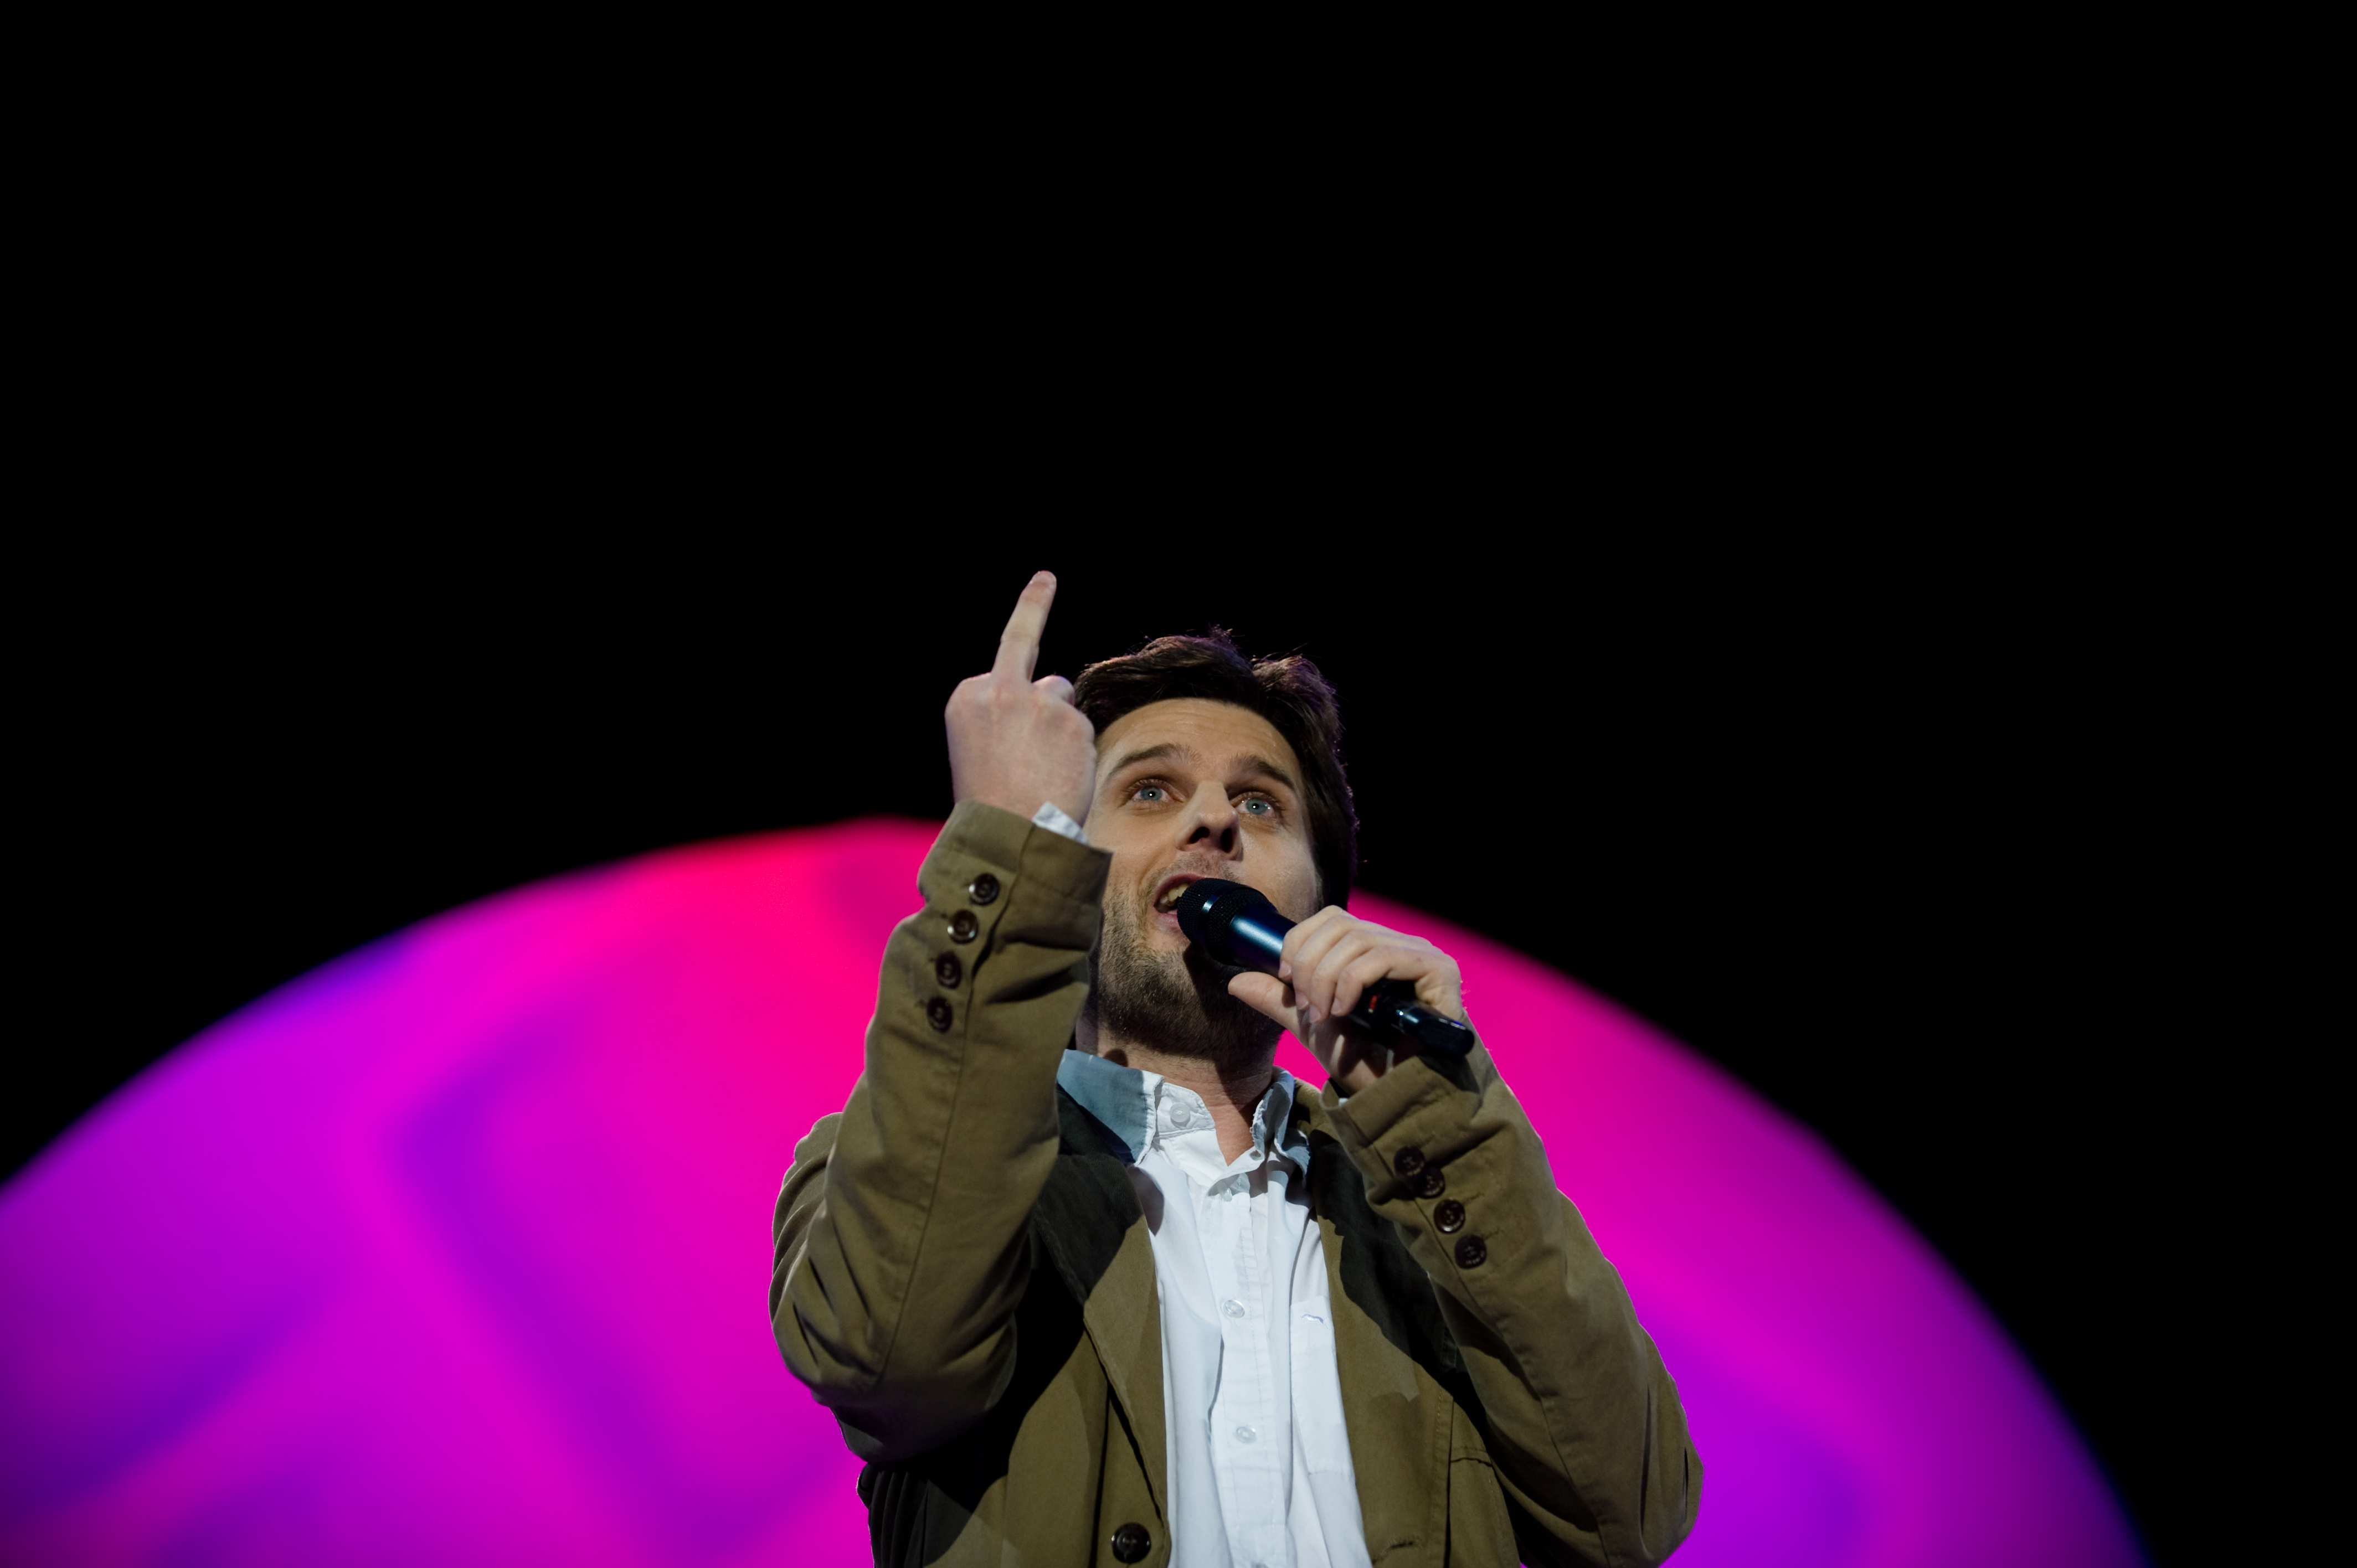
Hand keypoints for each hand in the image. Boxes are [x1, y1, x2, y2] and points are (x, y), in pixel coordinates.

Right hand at [946, 572, 1098, 825]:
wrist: (1010, 834)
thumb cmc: (993, 803)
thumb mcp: (979, 749)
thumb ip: (1005, 715)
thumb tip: (1050, 689)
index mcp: (965, 695)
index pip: (1002, 669)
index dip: (1016, 677)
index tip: (1039, 599)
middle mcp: (998, 687)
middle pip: (1029, 655)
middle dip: (1034, 611)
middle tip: (1045, 578)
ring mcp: (1037, 699)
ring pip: (1062, 697)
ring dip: (1061, 725)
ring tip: (1043, 770)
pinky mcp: (1071, 716)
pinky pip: (1082, 726)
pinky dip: (1077, 750)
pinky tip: (1062, 775)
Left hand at [1226, 907, 1464, 1094]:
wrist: (1399, 1097)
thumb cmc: (1365, 1062)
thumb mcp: (1312, 1026)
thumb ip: (1280, 1001)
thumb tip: (1236, 980)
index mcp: (1373, 949)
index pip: (1332, 918)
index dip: (1300, 941)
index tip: (1286, 980)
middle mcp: (1400, 944)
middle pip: (1341, 925)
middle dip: (1308, 965)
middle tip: (1305, 1008)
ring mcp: (1422, 955)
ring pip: (1358, 939)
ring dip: (1326, 978)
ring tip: (1323, 1016)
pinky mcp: (1439, 970)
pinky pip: (1384, 957)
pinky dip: (1352, 983)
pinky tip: (1345, 1011)